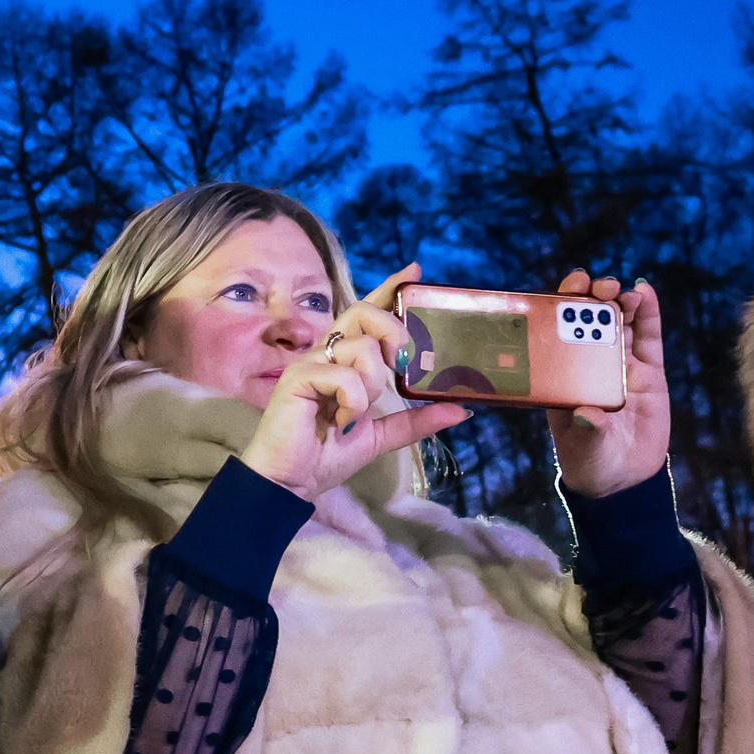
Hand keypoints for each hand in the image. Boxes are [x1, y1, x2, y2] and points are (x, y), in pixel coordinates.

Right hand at [238, 263, 469, 501]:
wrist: (292, 482)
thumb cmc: (326, 454)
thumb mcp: (381, 436)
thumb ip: (416, 420)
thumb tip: (462, 410)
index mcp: (344, 361)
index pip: (366, 313)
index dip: (389, 288)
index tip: (415, 271)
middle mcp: (326, 354)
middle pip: (361, 311)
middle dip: (391, 330)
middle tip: (402, 364)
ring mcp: (310, 364)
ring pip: (359, 347)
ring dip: (371, 384)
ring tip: (355, 414)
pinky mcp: (297, 379)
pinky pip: (342, 376)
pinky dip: (353, 402)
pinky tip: (340, 421)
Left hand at [547, 270, 670, 497]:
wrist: (624, 478)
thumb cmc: (591, 460)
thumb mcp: (586, 448)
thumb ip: (589, 431)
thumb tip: (588, 414)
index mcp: (561, 376)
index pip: (556, 334)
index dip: (559, 309)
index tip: (565, 291)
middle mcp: (587, 364)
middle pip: (588, 322)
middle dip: (591, 298)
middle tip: (596, 286)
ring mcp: (619, 365)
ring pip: (619, 324)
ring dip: (619, 301)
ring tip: (622, 290)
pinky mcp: (649, 372)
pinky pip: (648, 338)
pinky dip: (649, 314)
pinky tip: (646, 292)